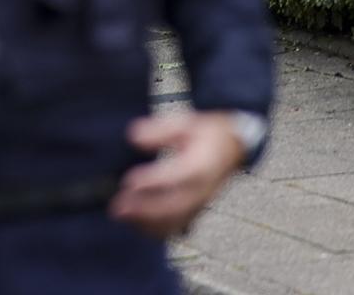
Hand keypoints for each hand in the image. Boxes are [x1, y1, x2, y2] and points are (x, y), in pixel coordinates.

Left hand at [110, 111, 248, 237]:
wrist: (234, 148)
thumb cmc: (208, 135)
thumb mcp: (187, 123)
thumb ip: (162, 130)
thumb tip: (134, 137)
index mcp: (203, 164)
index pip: (181, 176)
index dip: (155, 181)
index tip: (130, 181)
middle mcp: (204, 188)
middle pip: (178, 206)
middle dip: (147, 210)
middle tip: (118, 207)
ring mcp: (201, 202)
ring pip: (177, 221)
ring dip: (148, 223)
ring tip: (122, 216)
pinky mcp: (197, 210)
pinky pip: (178, 226)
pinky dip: (156, 229)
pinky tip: (135, 224)